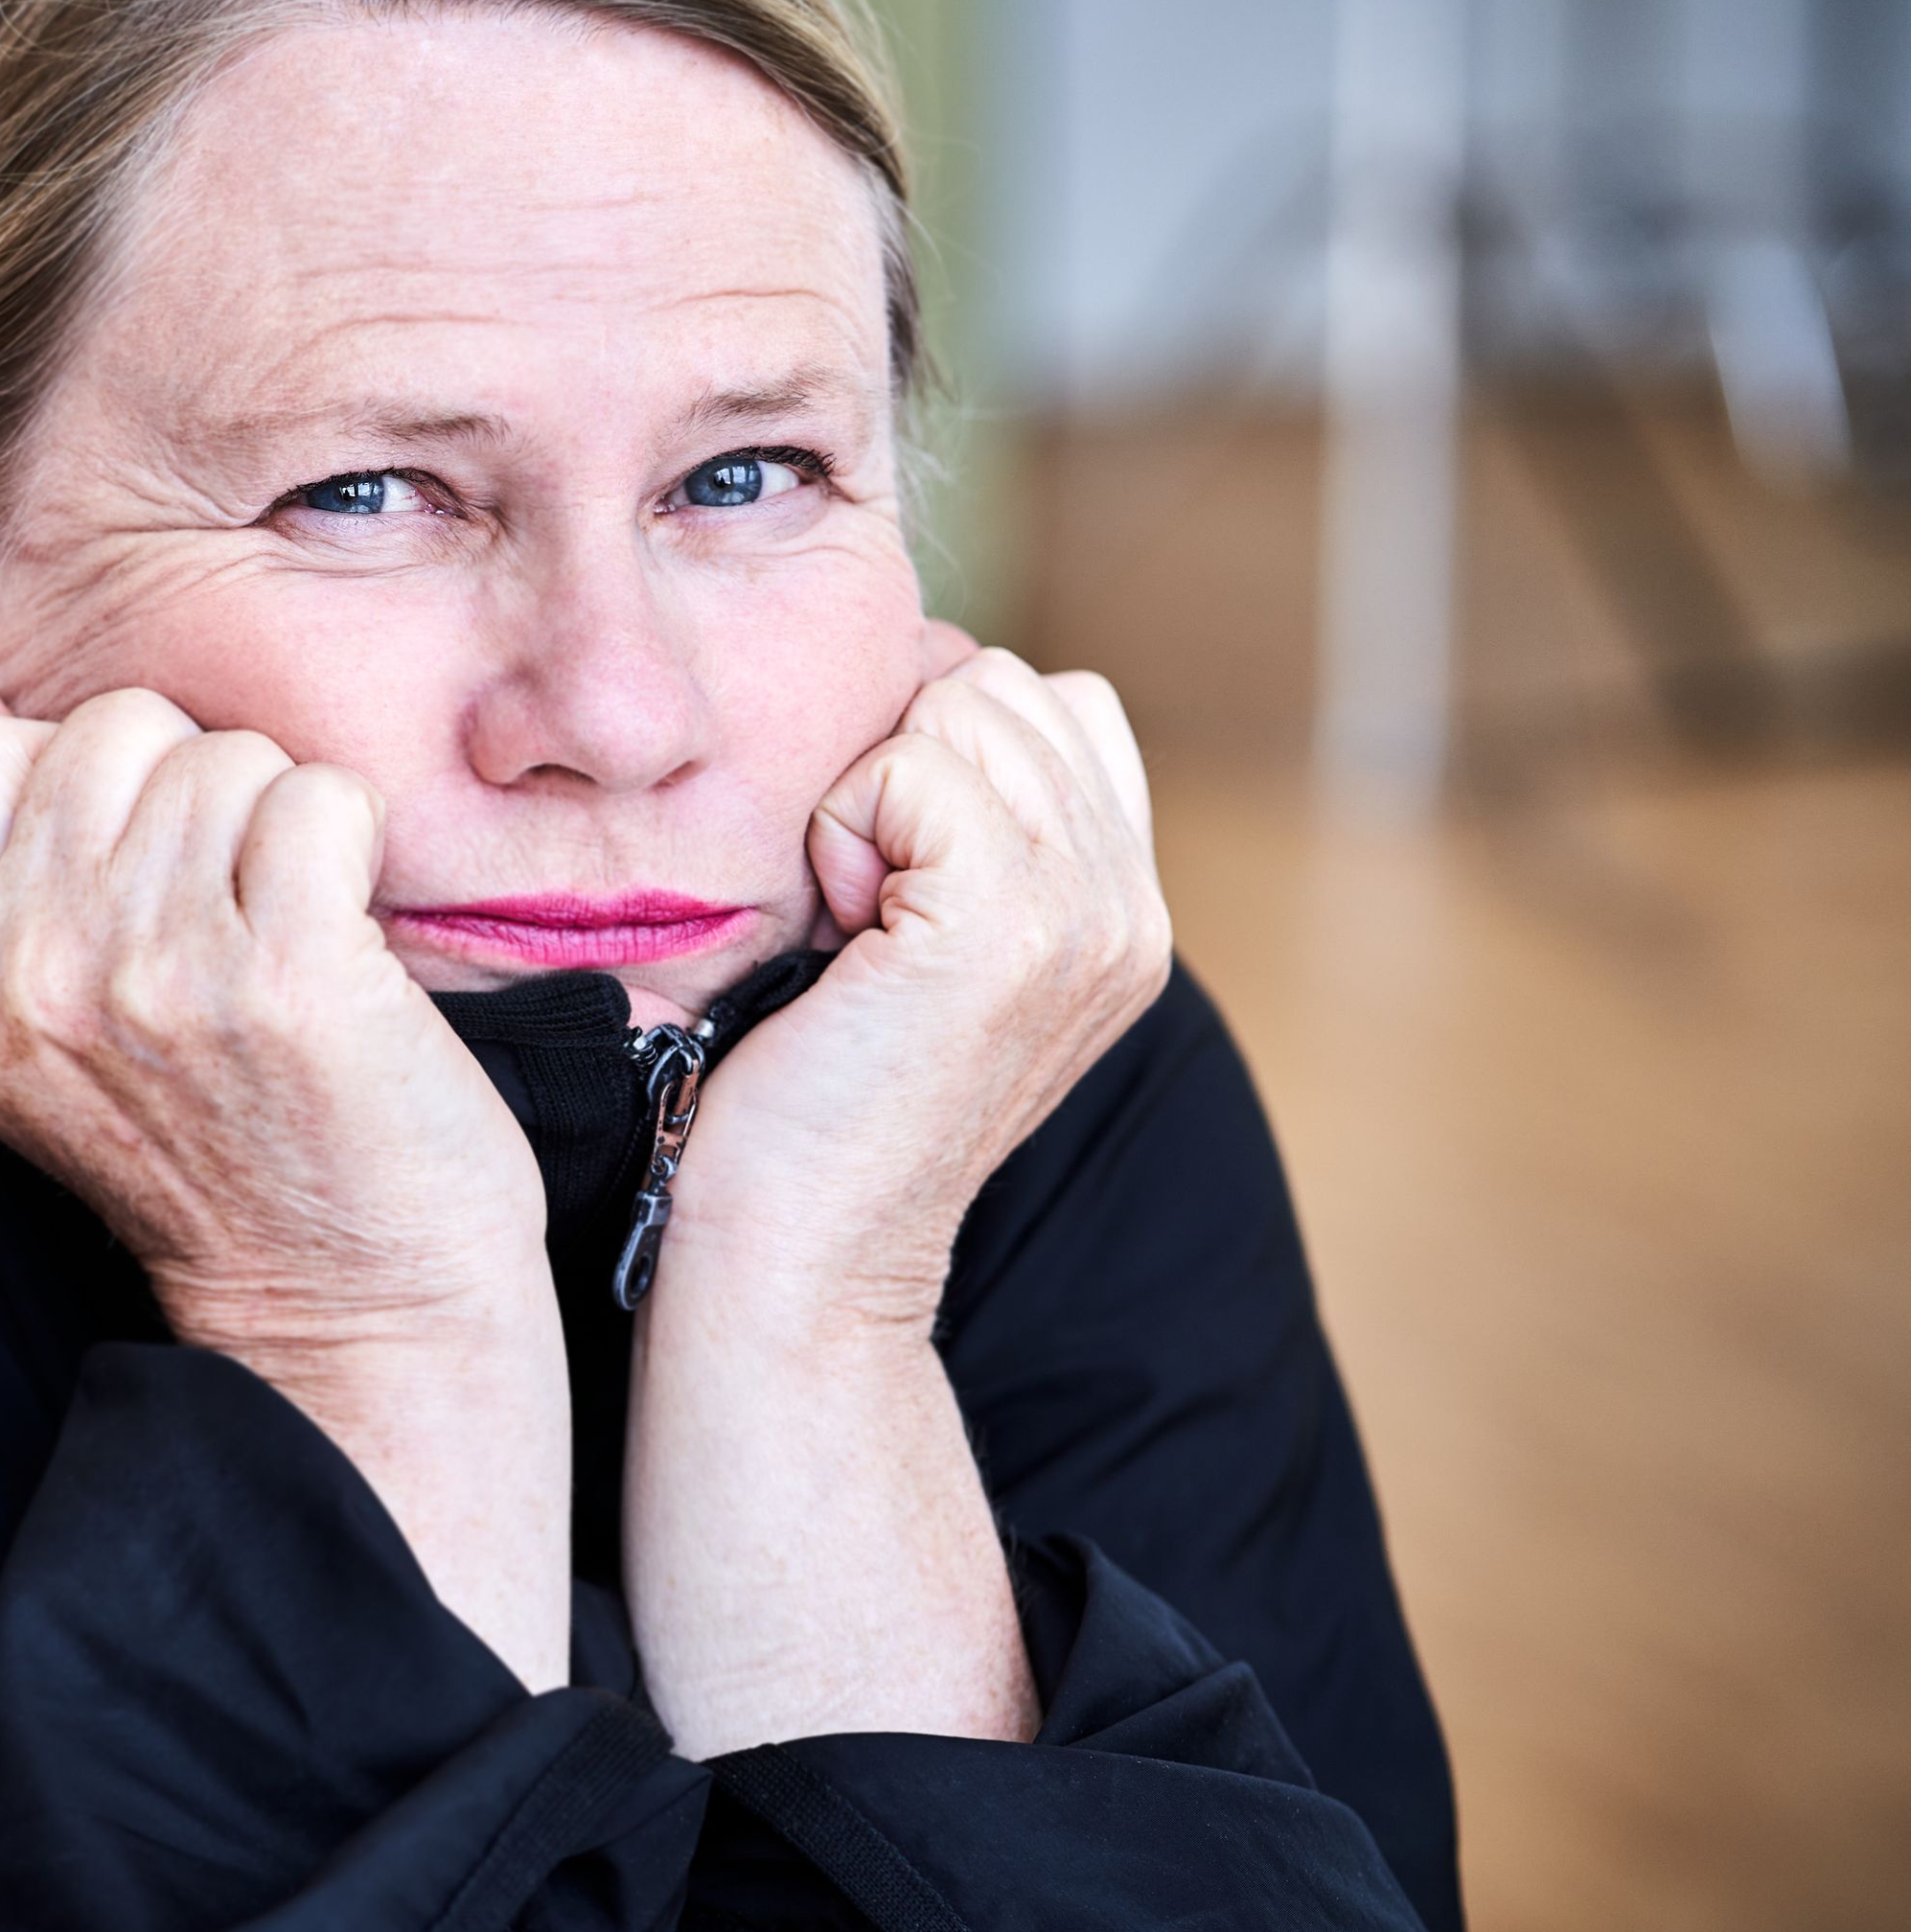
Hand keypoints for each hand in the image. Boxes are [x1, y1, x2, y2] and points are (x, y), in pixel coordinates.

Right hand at [0, 661, 569, 1686]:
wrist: (345, 1315)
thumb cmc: (215, 1152)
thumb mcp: (45, 1013)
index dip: (83, 781)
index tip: (138, 881)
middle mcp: (31, 976)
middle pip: (115, 727)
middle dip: (195, 798)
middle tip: (231, 925)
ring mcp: (154, 973)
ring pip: (227, 756)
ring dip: (281, 831)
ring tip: (287, 945)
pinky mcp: (284, 972)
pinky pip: (319, 797)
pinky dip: (356, 850)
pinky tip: (346, 941)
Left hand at [618, 643, 1163, 1754]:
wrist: (801, 1257)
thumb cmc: (815, 1099)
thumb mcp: (923, 943)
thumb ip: (968, 828)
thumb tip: (928, 673)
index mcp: (1124, 912)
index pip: (1058, 706)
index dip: (938, 754)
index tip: (883, 888)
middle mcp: (1131, 910)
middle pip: (1009, 689)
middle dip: (902, 766)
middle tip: (860, 913)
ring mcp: (1083, 915)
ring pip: (963, 708)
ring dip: (868, 795)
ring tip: (852, 927)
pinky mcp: (1006, 924)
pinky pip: (913, 763)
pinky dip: (845, 823)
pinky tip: (837, 930)